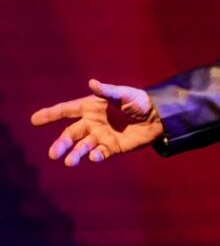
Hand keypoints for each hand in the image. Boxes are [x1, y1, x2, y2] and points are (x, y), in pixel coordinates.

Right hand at [31, 79, 162, 166]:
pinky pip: (100, 153)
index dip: (50, 114)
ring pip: (82, 147)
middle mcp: (92, 122)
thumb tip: (92, 82)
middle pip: (71, 134)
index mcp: (91, 107)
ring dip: (75, 154)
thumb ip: (107, 91)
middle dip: (61, 143)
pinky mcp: (113, 147)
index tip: (34, 120)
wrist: (159, 117)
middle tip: (53, 153)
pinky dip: (96, 156)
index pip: (66, 111)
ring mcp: (101, 136)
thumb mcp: (124, 94)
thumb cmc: (140, 102)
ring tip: (69, 162)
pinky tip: (94, 156)